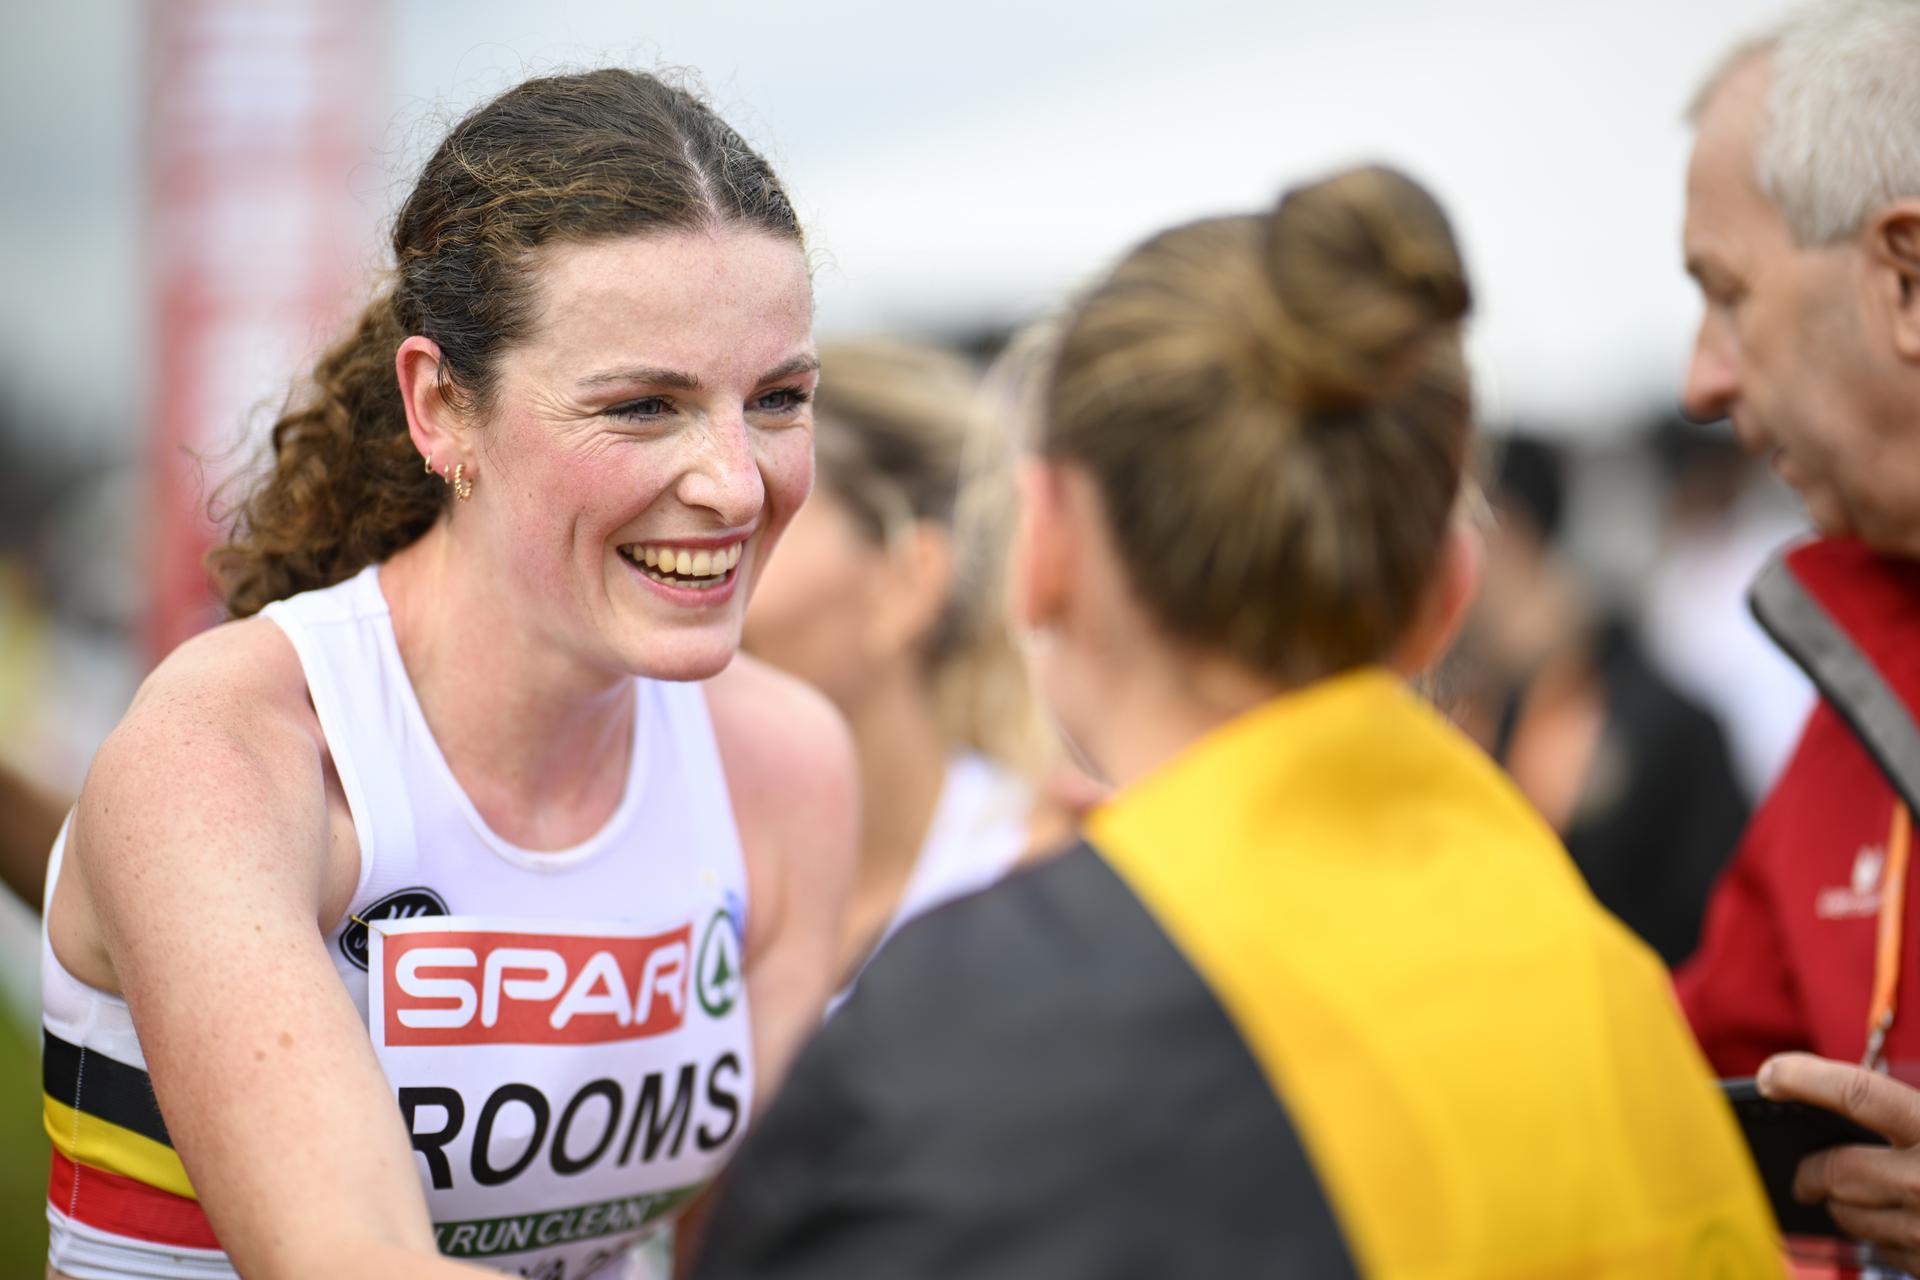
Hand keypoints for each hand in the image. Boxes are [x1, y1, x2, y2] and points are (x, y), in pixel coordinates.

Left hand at [1759, 1052, 1919, 1268]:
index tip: (1770, 1075)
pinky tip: (1900, 1226)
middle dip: (1811, 1168)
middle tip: (1801, 1171)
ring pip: (1847, 1214)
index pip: (1855, 1093)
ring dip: (1841, 1204)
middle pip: (1835, 1168)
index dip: (1804, 1078)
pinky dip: (1879, 1236)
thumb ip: (1910, 1113)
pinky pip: (1880, 1249)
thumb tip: (1849, 1103)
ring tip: (1855, 1199)